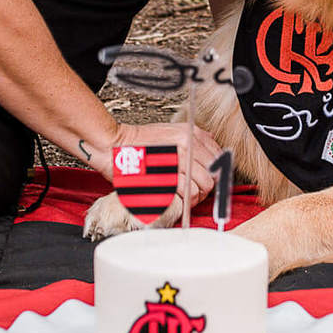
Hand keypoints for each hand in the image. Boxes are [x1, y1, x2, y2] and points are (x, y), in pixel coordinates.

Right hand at [97, 120, 220, 208]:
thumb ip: (191, 138)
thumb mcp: (169, 131)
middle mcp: (189, 144)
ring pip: (205, 186)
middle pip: (214, 174)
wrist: (113, 145)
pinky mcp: (169, 174)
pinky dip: (186, 201)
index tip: (209, 181)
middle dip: (206, 188)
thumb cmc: (137, 142)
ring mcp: (179, 159)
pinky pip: (189, 193)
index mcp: (191, 133)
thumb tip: (211, 144)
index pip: (220, 157)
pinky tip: (178, 200)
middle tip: (194, 192)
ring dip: (197, 196)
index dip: (217, 173)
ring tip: (185, 197)